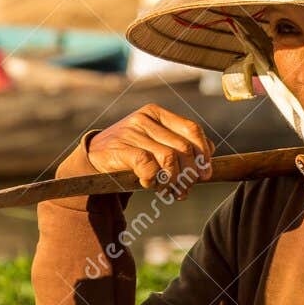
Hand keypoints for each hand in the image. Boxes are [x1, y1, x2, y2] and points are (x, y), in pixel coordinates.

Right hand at [86, 104, 214, 197]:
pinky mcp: (119, 149)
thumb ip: (180, 143)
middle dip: (189, 173)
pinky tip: (150, 185)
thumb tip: (210, 151)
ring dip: (173, 180)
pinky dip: (154, 180)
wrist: (93, 158)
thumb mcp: (156, 142)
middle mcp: (145, 119)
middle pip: (182, 147)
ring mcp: (131, 132)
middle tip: (186, 188)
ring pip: (168, 158)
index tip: (206, 173)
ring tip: (170, 191)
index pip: (191, 129)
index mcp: (157, 113)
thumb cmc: (130, 151)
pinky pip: (148, 166)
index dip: (203, 153)